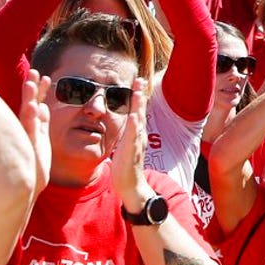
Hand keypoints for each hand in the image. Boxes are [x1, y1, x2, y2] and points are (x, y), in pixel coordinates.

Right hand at [19, 70, 51, 192]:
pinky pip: (30, 129)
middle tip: (33, 72)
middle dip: (31, 88)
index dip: (40, 90)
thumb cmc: (35, 159)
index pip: (36, 103)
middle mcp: (28, 128)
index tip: (46, 76)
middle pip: (29, 103)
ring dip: (29, 98)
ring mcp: (27, 136)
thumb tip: (43, 106)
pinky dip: (31, 118)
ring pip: (27, 114)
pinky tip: (34, 107)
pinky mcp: (29, 146)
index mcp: (33, 125)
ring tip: (31, 84)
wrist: (32, 182)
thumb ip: (42, 121)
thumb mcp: (42, 136)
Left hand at [111, 78, 155, 212]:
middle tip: (139, 80)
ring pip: (139, 120)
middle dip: (140, 95)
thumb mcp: (125, 146)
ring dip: (139, 106)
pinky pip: (133, 136)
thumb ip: (126, 135)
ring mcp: (136, 142)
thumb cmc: (125, 167)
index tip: (136, 82)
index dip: (137, 97)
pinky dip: (135, 126)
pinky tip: (134, 117)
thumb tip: (124, 126)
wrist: (130, 185)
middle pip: (140, 111)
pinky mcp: (131, 151)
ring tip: (138, 92)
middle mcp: (139, 135)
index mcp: (136, 133)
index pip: (137, 111)